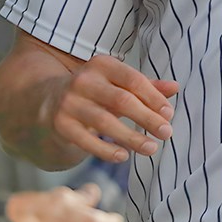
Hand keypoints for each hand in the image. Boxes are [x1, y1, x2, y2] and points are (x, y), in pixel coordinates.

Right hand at [45, 54, 179, 163]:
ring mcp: (69, 102)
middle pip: (122, 100)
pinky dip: (106, 150)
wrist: (47, 100)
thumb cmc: (93, 92)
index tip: (169, 114)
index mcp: (102, 65)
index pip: (133, 80)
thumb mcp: (117, 84)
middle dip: (148, 118)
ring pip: (105, 122)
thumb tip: (175, 87)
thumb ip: (145, 86)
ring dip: (131, 137)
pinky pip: (86, 140)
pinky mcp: (60, 124)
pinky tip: (124, 156)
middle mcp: (84, 80)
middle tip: (167, 133)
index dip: (153, 97)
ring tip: (151, 148)